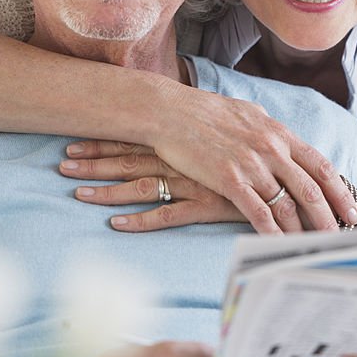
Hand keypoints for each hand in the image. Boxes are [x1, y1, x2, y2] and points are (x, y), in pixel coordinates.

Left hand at [60, 141, 311, 231]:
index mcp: (190, 142)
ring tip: (74, 189)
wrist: (295, 182)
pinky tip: (114, 223)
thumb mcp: (232, 144)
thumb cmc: (262, 163)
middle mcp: (189, 159)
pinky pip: (167, 214)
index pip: (140, 138)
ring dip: (107, 188)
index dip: (106, 139)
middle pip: (133, 158)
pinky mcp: (208, 205)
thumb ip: (206, 141)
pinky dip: (140, 219)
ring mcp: (196, 182)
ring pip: (144, 184)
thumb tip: (185, 132)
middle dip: (95, 160)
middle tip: (61, 162)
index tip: (74, 138)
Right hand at [65, 82, 356, 234]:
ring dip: (303, 229)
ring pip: (287, 203)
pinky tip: (279, 245)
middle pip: (311, 187)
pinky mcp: (228, 179)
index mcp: (279, 133)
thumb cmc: (206, 112)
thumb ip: (270, 133)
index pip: (319, 164)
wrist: (170, 111)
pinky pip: (257, 211)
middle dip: (330, 215)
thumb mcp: (248, 115)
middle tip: (341, 236)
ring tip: (314, 247)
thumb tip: (285, 143)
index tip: (350, 208)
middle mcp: (271, 148)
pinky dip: (271, 232)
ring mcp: (251, 164)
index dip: (338, 189)